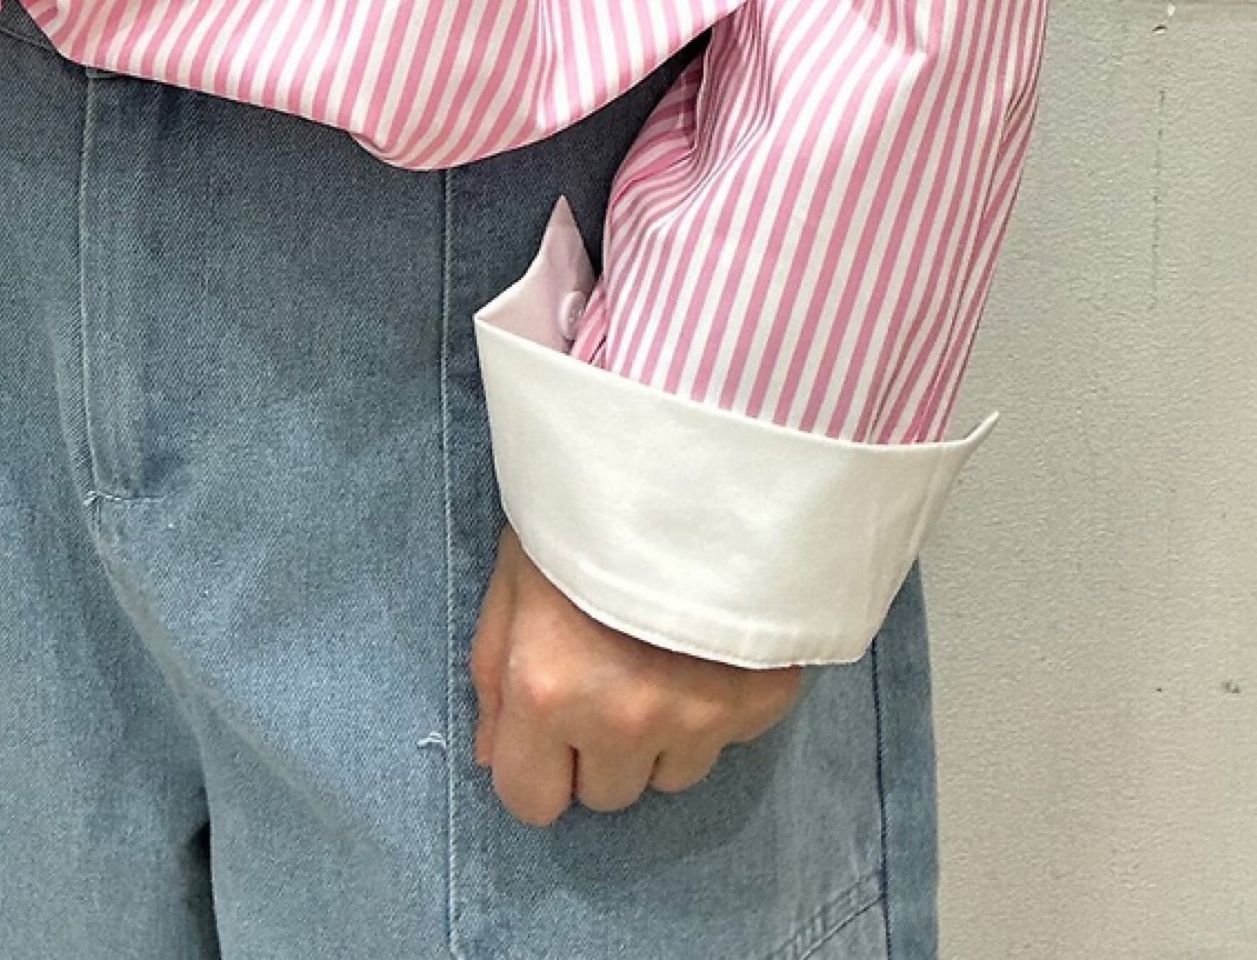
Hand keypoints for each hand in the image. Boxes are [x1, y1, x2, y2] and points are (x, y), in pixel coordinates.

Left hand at [469, 523, 806, 824]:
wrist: (691, 453)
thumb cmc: (584, 507)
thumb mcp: (515, 578)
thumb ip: (495, 675)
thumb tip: (495, 757)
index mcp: (547, 690)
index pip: (532, 802)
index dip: (537, 764)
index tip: (552, 723)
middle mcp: (623, 719)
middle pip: (606, 795)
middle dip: (601, 747)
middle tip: (612, 671)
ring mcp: (699, 716)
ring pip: (673, 775)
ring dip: (664, 732)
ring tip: (663, 651)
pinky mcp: (762, 700)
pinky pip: (730, 741)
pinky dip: (719, 705)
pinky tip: (707, 641)